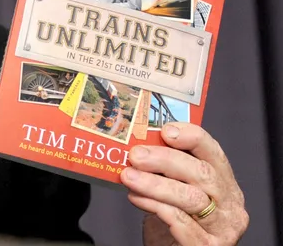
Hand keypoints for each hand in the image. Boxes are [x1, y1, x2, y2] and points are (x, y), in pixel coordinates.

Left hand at [120, 123, 247, 244]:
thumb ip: (167, 168)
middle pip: (202, 174)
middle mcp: (230, 204)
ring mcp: (223, 228)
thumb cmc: (175, 218)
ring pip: (191, 198)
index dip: (192, 137)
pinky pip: (182, 222)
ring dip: (155, 184)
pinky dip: (156, 206)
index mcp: (224, 182)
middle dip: (165, 159)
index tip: (165, 131)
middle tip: (136, 155)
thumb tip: (140, 144)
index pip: (214, 151)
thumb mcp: (175, 186)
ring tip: (129, 177)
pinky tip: (136, 198)